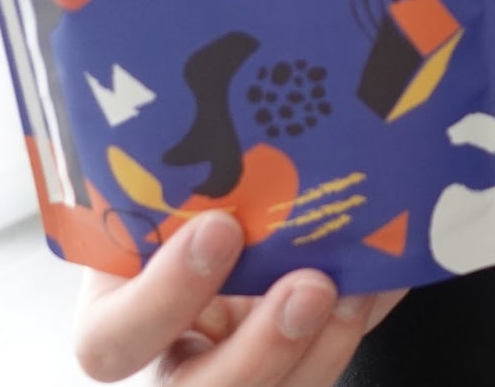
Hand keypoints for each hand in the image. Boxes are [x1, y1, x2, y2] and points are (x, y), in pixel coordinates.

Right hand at [74, 210, 406, 384]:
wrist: (238, 200)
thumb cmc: (180, 190)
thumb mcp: (164, 187)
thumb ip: (181, 181)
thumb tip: (252, 130)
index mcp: (117, 310)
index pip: (110, 341)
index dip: (164, 298)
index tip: (221, 226)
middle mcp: (169, 355)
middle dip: (261, 349)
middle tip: (312, 286)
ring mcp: (229, 368)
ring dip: (323, 346)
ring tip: (360, 287)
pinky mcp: (286, 367)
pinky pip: (319, 368)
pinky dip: (357, 323)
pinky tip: (385, 279)